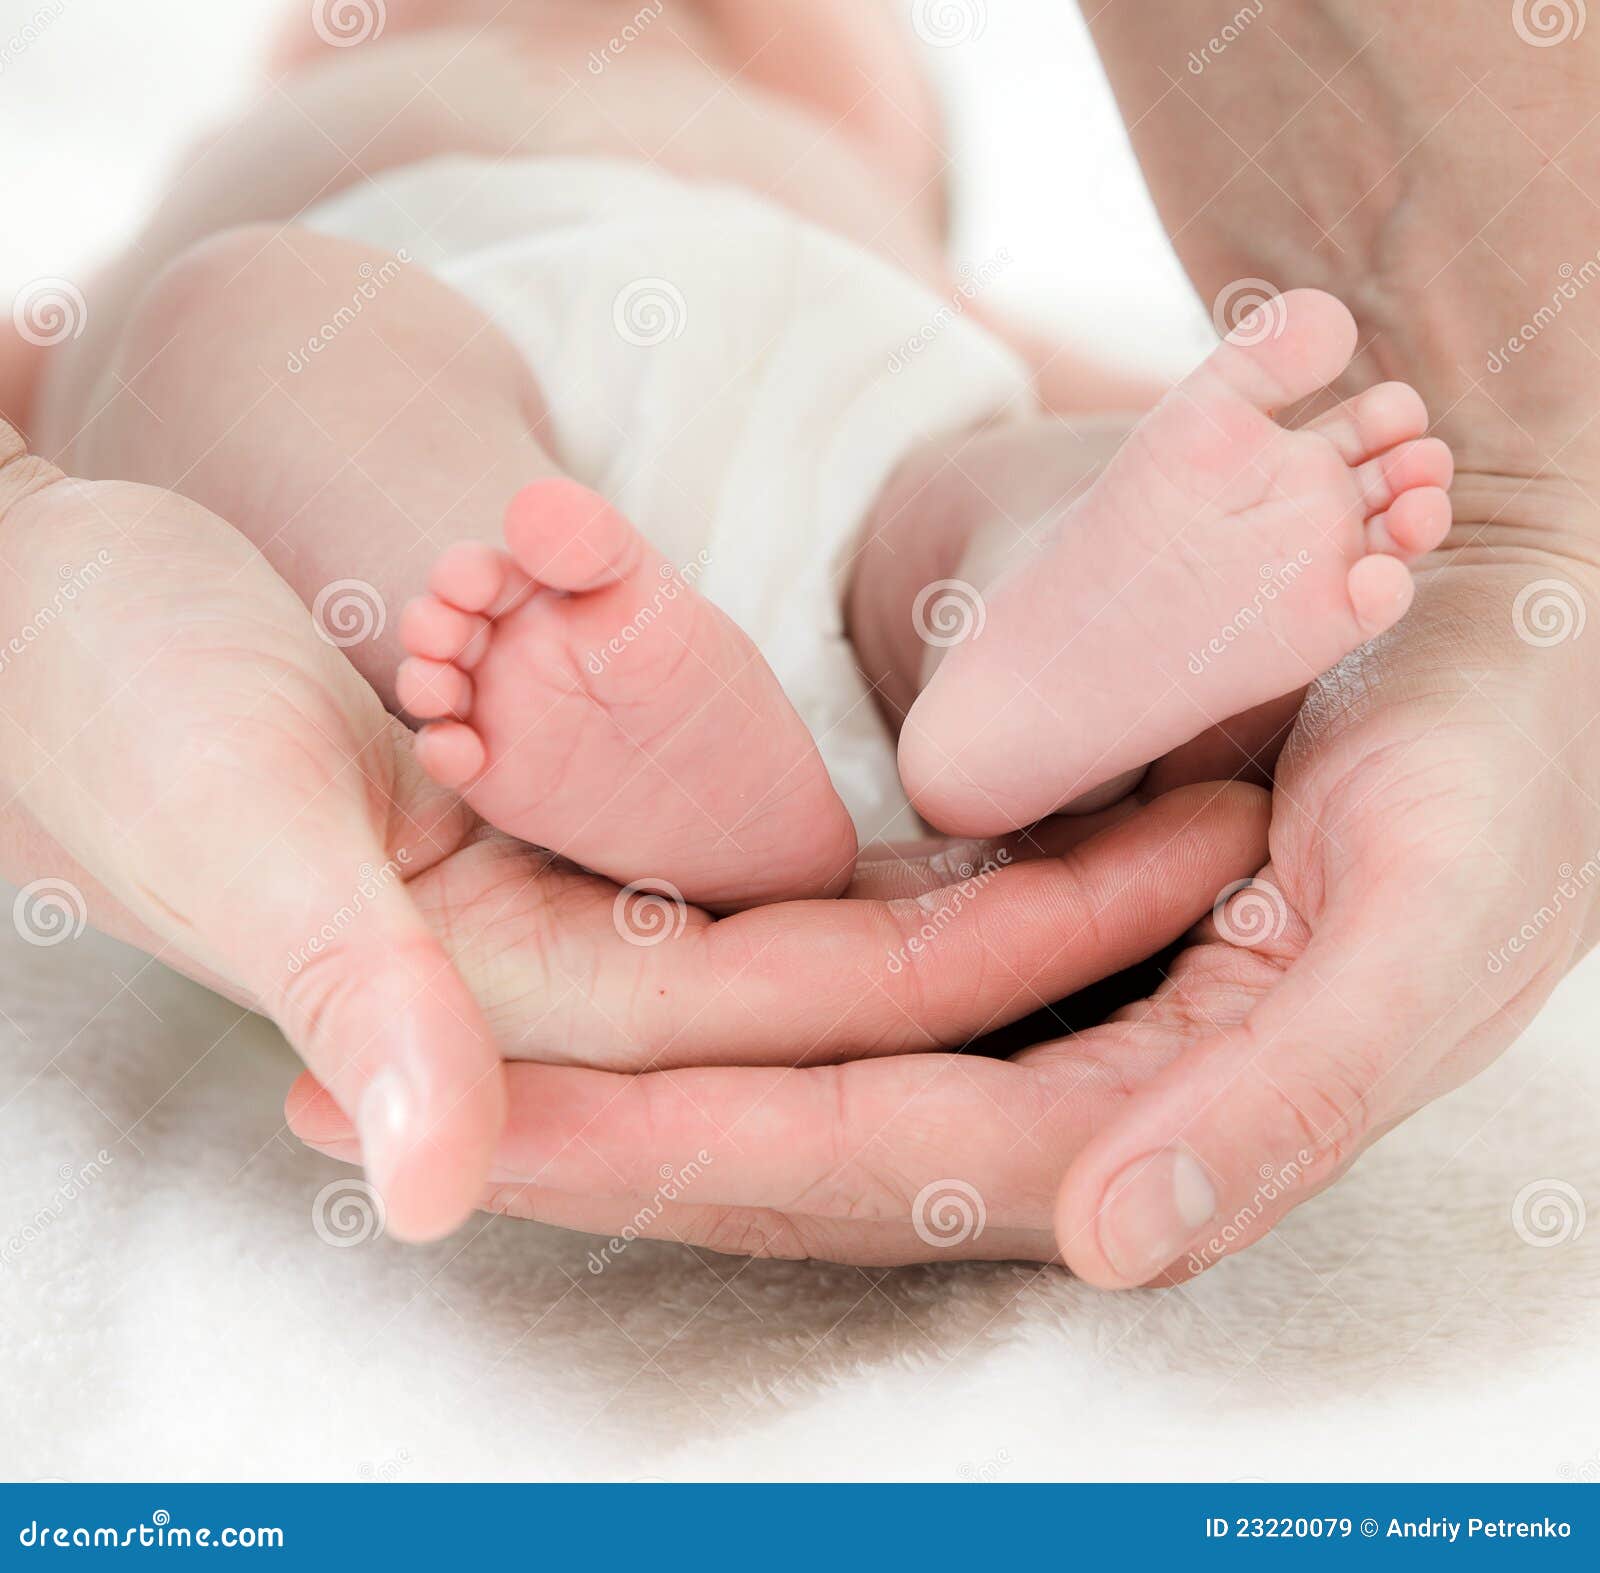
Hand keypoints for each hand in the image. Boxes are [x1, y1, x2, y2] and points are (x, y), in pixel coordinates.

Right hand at [0, 425, 1269, 1251]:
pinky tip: (991, 799)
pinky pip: (773, 869)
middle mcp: (583, 998)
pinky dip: (894, 837)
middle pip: (877, 991)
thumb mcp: (229, 825)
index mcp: (522, 1012)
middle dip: (1059, 917)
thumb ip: (346, 990)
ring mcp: (590, 937)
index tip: (1181, 848)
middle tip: (1232, 816)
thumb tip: (423, 1180)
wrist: (62, 630)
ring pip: (845, 936)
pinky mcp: (578, 866)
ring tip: (1160, 798)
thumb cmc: (117, 708)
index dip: (1014, 941)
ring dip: (999, 877)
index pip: (825, 1009)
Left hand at [291, 561, 1589, 1274]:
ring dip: (602, 1050)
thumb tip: (1107, 1244)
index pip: (882, 1162)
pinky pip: (823, 962)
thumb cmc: (1497, 745)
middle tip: (344, 1091)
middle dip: (586, 1128)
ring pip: (783, 1057)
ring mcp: (1028, 1000)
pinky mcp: (1008, 917)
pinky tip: (567, 953)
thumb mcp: (1434, 908)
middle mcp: (1070, 1084)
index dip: (682, 1159)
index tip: (473, 1134)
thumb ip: (1284, 1097)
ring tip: (403, 1027)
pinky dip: (691, 958)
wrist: (1495, 590)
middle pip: (791, 1133)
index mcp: (1155, 1117)